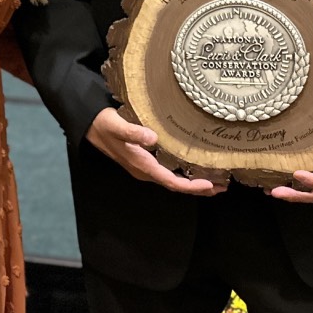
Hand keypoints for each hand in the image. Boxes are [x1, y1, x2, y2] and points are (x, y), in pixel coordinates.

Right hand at [86, 108, 222, 195]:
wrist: (89, 124)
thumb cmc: (104, 124)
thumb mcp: (117, 125)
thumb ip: (134, 132)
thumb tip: (153, 138)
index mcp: (142, 166)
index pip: (171, 182)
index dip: (191, 186)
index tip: (210, 184)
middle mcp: (145, 171)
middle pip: (176, 186)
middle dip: (199, 188)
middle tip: (223, 186)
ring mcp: (145, 168)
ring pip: (173, 181)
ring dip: (194, 183)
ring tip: (216, 182)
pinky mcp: (144, 161)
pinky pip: (169, 173)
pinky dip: (185, 175)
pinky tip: (194, 169)